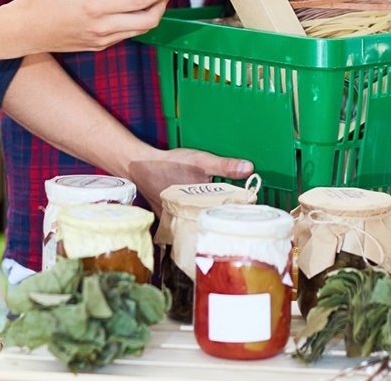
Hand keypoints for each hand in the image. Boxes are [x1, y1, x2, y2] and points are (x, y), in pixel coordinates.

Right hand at [13, 0, 181, 54]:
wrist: (21, 31)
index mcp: (95, 7)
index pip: (140, 2)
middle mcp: (102, 27)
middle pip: (149, 21)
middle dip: (163, 4)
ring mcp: (101, 40)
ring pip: (139, 31)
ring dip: (151, 14)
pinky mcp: (97, 46)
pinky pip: (125, 35)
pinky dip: (135, 22)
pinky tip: (132, 7)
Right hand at [124, 148, 254, 219]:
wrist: (140, 166)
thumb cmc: (169, 164)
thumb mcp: (200, 161)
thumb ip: (224, 166)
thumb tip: (249, 169)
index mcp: (199, 208)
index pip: (225, 220)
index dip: (239, 217)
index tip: (250, 216)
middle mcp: (188, 220)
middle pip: (213, 227)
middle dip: (227, 223)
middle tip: (243, 219)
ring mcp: (178, 223)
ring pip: (200, 229)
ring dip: (212, 224)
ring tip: (228, 221)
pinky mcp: (171, 221)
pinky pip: (188, 226)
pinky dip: (198, 223)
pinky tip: (206, 218)